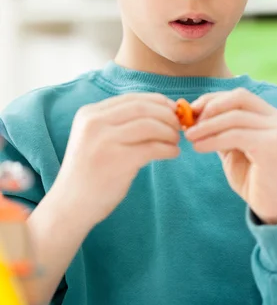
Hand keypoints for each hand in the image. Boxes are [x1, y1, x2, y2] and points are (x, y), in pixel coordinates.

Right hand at [54, 93, 180, 225]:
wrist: (70, 205)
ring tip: (175, 141)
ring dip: (169, 132)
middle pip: (143, 108)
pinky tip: (173, 153)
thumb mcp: (95, 138)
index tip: (173, 110)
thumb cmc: (90, 172)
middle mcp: (94, 123)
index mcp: (89, 114)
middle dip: (167, 115)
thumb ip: (120, 123)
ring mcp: (105, 141)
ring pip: (150, 125)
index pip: (132, 98)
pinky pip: (153, 148)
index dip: (158, 102)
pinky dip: (168, 149)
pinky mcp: (118, 161)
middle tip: (178, 126)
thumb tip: (162, 111)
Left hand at [186, 88, 276, 224]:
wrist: (276, 208)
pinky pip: (235, 135)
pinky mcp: (272, 145)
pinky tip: (199, 147)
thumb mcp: (234, 149)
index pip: (239, 96)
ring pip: (234, 117)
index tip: (191, 110)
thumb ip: (221, 131)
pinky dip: (213, 140)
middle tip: (188, 122)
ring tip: (189, 137)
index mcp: (270, 116)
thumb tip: (195, 116)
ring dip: (207, 126)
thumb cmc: (255, 179)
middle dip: (210, 107)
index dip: (213, 99)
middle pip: (238, 98)